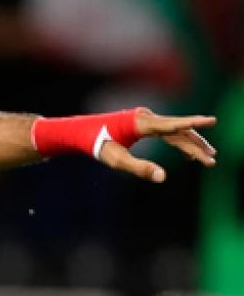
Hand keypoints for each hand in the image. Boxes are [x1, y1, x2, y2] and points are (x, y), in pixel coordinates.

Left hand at [98, 107, 216, 182]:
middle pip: (179, 131)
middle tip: (212, 160)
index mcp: (142, 123)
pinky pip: (167, 133)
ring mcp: (147, 119)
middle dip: (196, 146)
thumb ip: (140, 168)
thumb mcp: (117, 160)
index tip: (213, 120)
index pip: (174, 125)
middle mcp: (147, 117)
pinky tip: (189, 155)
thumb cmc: (98, 146)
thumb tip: (162, 177)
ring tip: (207, 158)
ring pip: (175, 132)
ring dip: (191, 145)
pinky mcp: (145, 124)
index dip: (194, 123)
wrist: (83, 132)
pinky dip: (179, 143)